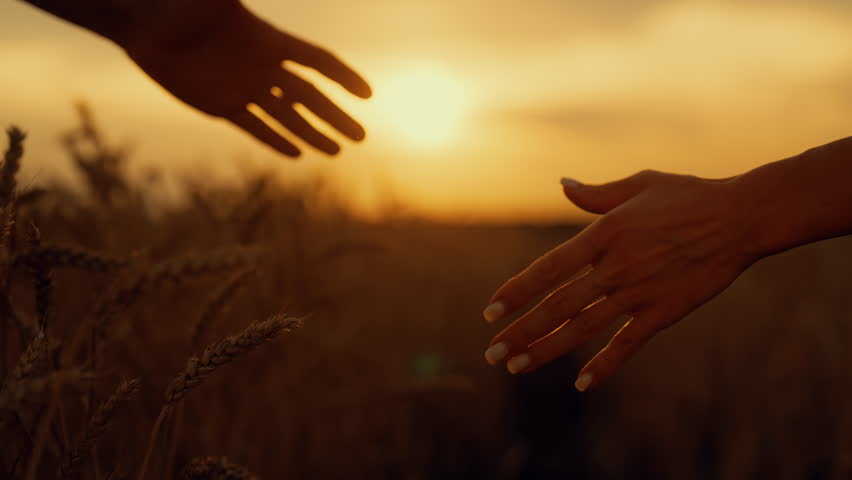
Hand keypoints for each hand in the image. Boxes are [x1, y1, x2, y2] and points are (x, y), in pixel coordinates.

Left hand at [122, 1, 370, 157]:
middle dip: (336, 116)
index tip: (367, 94)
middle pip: (309, 96)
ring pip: (287, 116)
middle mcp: (262, 67)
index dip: (343, 76)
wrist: (143, 23)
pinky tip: (296, 153)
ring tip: (336, 151)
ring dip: (313, 133)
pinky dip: (275, 140)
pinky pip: (255, 126)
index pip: (317, 61)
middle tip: (362, 137)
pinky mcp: (221, 105)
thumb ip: (231, 0)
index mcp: (269, 41)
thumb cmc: (178, 3)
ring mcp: (243, 88)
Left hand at [482, 170, 757, 390]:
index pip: (548, 269)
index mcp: (604, 234)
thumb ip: (596, 194)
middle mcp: (615, 267)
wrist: (741, 218)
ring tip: (516, 367)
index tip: (490, 311)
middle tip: (492, 352)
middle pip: (558, 306)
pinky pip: (628, 344)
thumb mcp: (639, 184)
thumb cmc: (688, 196)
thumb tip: (563, 184)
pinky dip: (605, 365)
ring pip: (584, 328)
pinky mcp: (664, 312)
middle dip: (521, 332)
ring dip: (547, 350)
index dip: (516, 292)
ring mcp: (639, 292)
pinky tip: (582, 383)